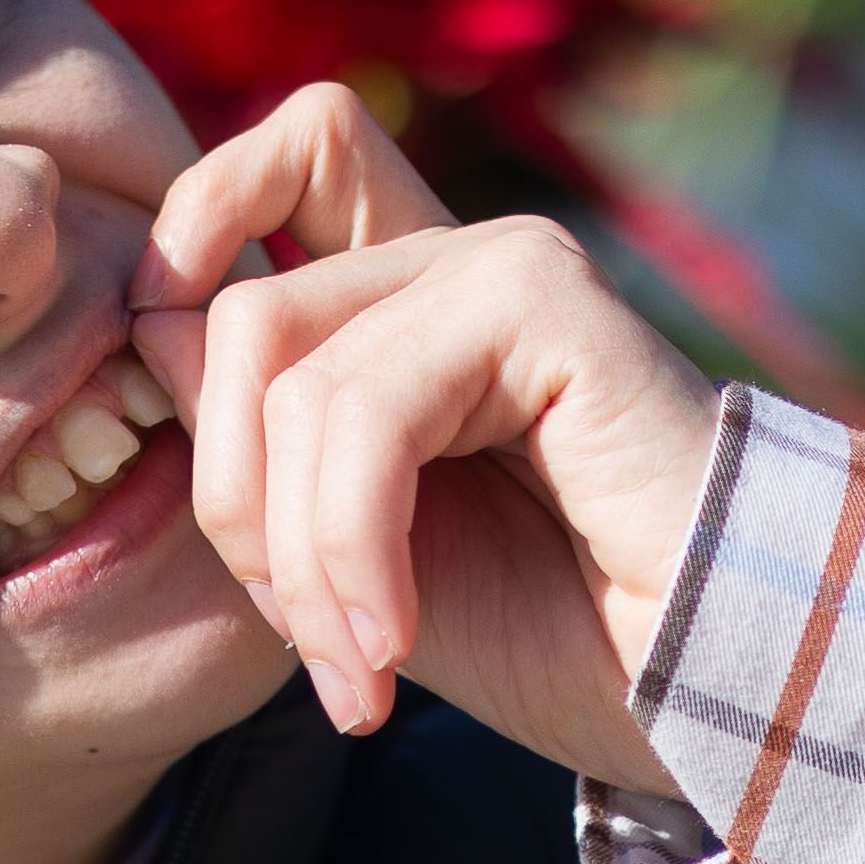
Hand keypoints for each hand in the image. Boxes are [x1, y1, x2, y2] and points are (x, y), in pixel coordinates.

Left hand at [132, 84, 721, 792]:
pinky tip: (390, 646)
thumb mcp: (352, 558)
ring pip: (284, 362)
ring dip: (297, 554)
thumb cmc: (560, 633)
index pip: (268, 174)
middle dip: (231, 496)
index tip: (199, 457)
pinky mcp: (547, 300)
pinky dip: (350, 545)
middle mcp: (454, 261)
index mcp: (409, 303)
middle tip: (306, 637)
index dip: (183, 255)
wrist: (713, 689)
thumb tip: (151, 324)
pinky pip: (368, 402)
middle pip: (236, 301)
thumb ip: (259, 449)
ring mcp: (505, 266)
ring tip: (359, 667)